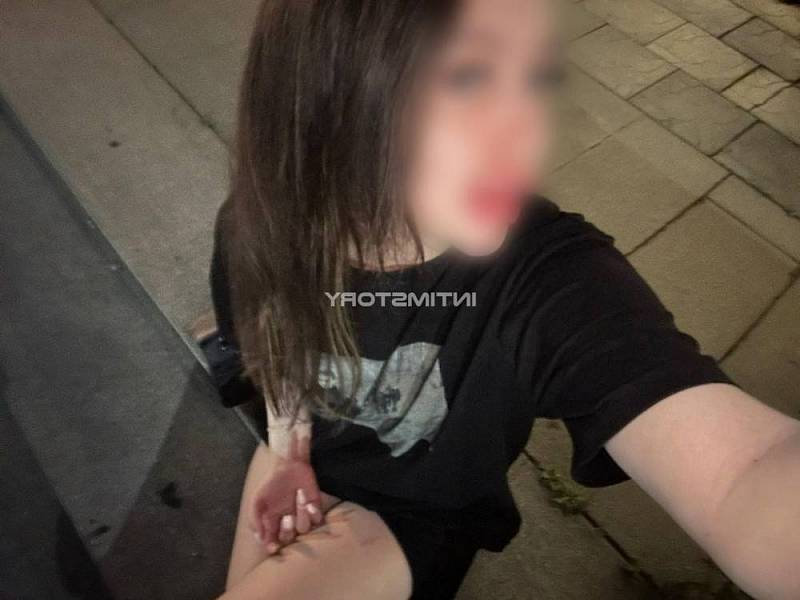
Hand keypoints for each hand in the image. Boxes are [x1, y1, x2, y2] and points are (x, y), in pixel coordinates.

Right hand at [248, 439, 324, 553]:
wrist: (288, 464)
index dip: (273, 547)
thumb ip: (255, 521)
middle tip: (287, 518)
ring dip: (301, 514)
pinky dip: (313, 512)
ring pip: (304, 528)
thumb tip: (261, 540)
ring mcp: (301, 515)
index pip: (272, 542)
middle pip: (289, 538)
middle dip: (288, 531)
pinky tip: (308, 501)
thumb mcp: (257, 501)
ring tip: (299, 496)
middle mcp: (288, 522)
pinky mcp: (314, 508)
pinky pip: (317, 520)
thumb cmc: (271, 483)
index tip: (273, 547)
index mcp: (273, 522)